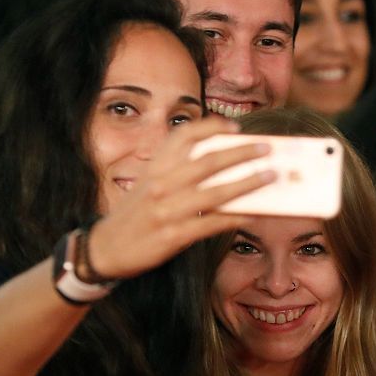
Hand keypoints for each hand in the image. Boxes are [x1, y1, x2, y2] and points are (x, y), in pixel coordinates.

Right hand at [88, 117, 273, 278]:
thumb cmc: (135, 214)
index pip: (185, 136)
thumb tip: (222, 165)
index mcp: (156, 167)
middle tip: (267, 149)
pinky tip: (253, 214)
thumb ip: (177, 172)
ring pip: (216, 192)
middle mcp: (161, 183)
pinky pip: (212, 223)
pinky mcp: (173, 235)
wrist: (106, 248)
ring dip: (248, 183)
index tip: (236, 127)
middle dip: (242, 154)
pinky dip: (235, 218)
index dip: (212, 127)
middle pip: (209, 161)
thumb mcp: (149, 184)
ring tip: (270, 177)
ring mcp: (167, 210)